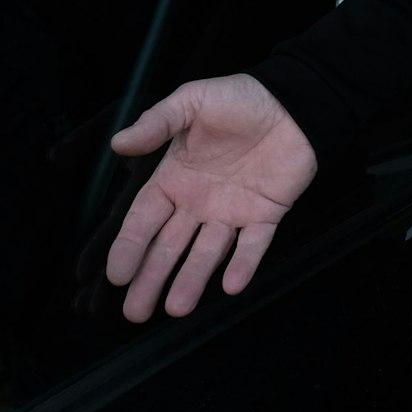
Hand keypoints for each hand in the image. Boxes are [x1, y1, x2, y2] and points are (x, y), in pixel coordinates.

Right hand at [105, 74, 317, 321]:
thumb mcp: (193, 101)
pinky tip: (232, 285)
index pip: (144, 220)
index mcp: (175, 178)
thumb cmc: (241, 99)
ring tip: (177, 308)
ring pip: (207, 252)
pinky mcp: (266, 213)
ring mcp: (232, 211)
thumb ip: (157, 122)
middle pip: (169, 247)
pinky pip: (253, 244)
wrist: (296, 101)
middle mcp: (199, 202)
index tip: (116, 276)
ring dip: (193, 279)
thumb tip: (118, 143)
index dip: (129, 248)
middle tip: (135, 312)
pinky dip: (243, 264)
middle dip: (151, 278)